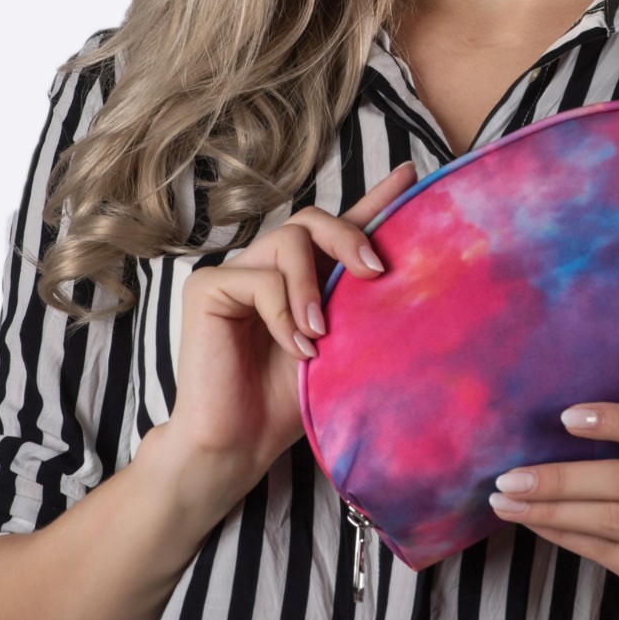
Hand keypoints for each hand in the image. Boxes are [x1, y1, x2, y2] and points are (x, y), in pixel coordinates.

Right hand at [164, 161, 417, 491]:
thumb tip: (401, 273)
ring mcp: (235, 273)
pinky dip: (283, 312)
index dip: (375, 200)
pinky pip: (259, 278)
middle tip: (376, 271)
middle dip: (350, 236)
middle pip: (313, 220)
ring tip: (321, 334)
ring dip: (312, 286)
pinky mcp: (207, 287)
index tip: (411, 174)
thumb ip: (359, 306)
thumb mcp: (341, 348)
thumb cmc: (287, 404)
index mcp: (302, 279)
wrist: (239, 446)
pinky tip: (294, 348)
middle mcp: (268, 267)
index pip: (338, 230)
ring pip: (289, 240)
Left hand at [488, 402, 618, 619]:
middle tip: (509, 476)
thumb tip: (551, 438)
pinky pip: (607, 552)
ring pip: (611, 519)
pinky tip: (535, 525)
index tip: (565, 416)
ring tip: (507, 503)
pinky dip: (565, 536)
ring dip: (552, 510)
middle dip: (560, 477)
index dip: (613, 419)